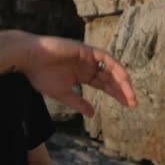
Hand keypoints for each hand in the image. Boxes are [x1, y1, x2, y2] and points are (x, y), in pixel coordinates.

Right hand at [19, 34, 137, 116]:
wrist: (30, 59)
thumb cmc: (41, 75)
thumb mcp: (63, 94)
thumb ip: (79, 102)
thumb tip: (92, 114)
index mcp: (82, 75)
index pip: (104, 84)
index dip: (117, 94)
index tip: (129, 105)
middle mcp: (87, 65)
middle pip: (111, 78)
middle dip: (123, 90)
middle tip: (134, 103)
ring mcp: (87, 57)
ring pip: (111, 68)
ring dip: (122, 81)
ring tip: (130, 95)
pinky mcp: (86, 50)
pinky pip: (105, 57)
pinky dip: (115, 67)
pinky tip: (122, 79)